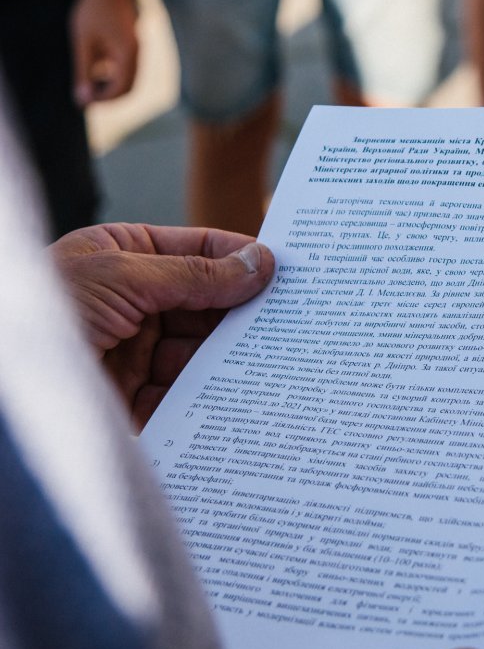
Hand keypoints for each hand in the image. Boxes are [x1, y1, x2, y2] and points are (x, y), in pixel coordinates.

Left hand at [50, 223, 273, 425]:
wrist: (7, 398)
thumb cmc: (46, 315)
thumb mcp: (123, 279)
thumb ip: (196, 274)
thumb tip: (260, 261)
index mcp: (120, 256)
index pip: (195, 249)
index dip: (240, 257)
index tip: (286, 267)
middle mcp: (130, 301)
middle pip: (205, 301)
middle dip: (242, 308)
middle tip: (291, 315)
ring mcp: (133, 350)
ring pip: (201, 348)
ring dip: (233, 353)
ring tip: (276, 355)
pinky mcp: (135, 397)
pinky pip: (186, 390)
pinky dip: (214, 392)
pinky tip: (244, 391)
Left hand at [70, 0, 138, 104]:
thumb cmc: (93, 10)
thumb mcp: (83, 42)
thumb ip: (83, 71)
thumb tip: (82, 99)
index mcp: (127, 55)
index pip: (120, 89)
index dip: (103, 100)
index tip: (85, 101)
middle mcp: (137, 56)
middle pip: (128, 89)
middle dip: (108, 97)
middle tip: (87, 98)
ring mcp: (137, 52)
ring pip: (128, 81)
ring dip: (110, 87)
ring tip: (89, 84)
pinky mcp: (132, 47)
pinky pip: (127, 69)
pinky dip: (113, 75)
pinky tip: (97, 69)